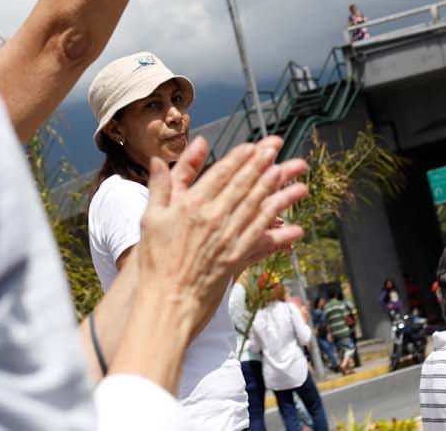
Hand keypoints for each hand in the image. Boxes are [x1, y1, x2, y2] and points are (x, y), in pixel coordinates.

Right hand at [135, 135, 308, 343]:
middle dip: (262, 163)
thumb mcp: (151, 216)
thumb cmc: (155, 259)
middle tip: (277, 147)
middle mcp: (214, 218)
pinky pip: (262, 238)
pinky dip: (279, 229)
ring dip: (276, 189)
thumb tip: (159, 158)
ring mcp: (228, 238)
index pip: (221, 173)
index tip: (254, 145)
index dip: (239, 158)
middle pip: (244, 185)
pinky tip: (294, 223)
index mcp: (192, 205)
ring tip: (290, 174)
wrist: (166, 300)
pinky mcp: (237, 258)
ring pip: (257, 207)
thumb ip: (160, 185)